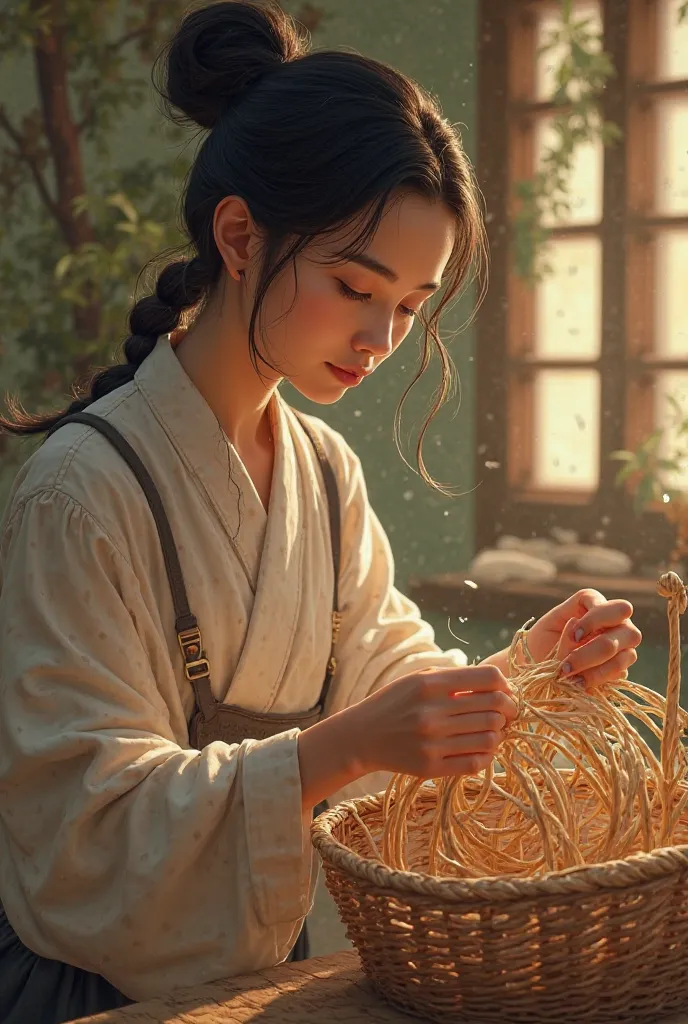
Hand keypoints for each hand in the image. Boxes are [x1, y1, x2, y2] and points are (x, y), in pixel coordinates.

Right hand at [350, 665, 517, 778]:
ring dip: (500, 734)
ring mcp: (432, 741)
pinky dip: (488, 755)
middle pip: (495, 707)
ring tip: (494, 731)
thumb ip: (455, 678)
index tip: (506, 693)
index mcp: (431, 684)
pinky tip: (483, 748)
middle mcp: (432, 712)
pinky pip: (476, 762)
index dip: (506, 685)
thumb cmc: (396, 702)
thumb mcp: (419, 678)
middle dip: (510, 710)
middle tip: (508, 714)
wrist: (362, 736)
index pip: (489, 678)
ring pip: (490, 737)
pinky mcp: (431, 766)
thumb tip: (499, 685)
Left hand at [526, 588, 641, 689]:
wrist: (540, 666)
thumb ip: (566, 626)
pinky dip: (596, 679)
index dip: (597, 621)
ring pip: (628, 656)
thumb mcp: (548, 628)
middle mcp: (619, 624)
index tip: (574, 635)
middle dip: (595, 650)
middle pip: (629, 632)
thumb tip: (577, 623)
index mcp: (600, 606)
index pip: (617, 608)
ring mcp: (624, 648)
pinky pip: (618, 674)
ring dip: (595, 668)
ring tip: (569, 676)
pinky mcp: (621, 670)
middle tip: (567, 664)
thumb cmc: (544, 640)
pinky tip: (577, 682)